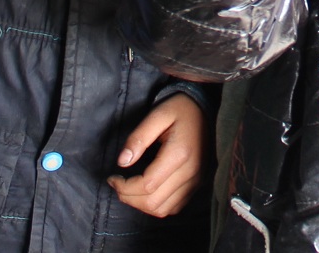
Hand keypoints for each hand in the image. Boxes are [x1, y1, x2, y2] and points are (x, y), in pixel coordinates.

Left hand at [108, 93, 205, 217]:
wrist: (206, 109)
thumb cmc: (179, 109)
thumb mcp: (157, 115)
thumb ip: (138, 138)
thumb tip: (122, 162)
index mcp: (179, 153)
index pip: (147, 185)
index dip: (124, 187)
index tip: (112, 177)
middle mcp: (190, 172)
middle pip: (154, 202)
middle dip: (129, 198)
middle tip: (117, 185)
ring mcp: (196, 181)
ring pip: (163, 209)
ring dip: (141, 205)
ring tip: (129, 190)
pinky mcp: (197, 184)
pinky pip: (174, 207)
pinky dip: (157, 205)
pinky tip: (146, 192)